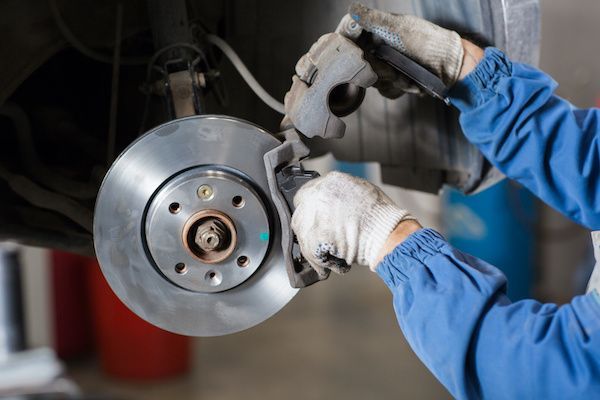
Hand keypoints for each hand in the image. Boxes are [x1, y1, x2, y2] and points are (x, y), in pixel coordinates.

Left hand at [291, 171, 416, 275]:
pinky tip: (330, 263)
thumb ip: (341, 194)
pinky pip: (308, 252)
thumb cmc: (382, 216)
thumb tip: (332, 202)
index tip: (315, 220)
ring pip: (302, 234)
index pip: (306, 194)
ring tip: (329, 254)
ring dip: (312, 246)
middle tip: (321, 240)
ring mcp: (314, 214)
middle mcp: (319, 194)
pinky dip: (318, 261)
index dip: (310, 210)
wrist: (388, 233)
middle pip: (300, 215)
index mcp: (330, 182)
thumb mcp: (362, 191)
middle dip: (310, 230)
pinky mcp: (314, 235)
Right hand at [347, 3, 464, 97]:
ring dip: (390, 77)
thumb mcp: (399, 27)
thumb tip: (352, 9)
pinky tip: (410, 80)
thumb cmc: (428, 41)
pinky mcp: (393, 80)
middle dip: (377, 67)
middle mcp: (378, 47)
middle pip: (358, 61)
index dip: (347, 44)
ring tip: (405, 73)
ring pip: (371, 76)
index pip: (350, 35)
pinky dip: (399, 85)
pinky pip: (384, 88)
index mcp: (377, 30)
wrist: (450, 65)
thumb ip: (374, 20)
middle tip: (391, 69)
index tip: (350, 52)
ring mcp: (385, 65)